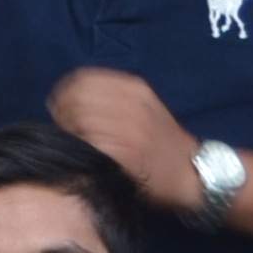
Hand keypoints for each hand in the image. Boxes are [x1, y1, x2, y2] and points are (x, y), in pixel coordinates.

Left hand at [45, 66, 202, 210]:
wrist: (192, 173)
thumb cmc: (160, 143)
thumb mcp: (143, 107)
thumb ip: (111, 98)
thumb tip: (65, 97)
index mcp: (135, 88)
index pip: (83, 79)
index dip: (65, 93)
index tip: (60, 107)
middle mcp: (134, 105)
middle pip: (77, 99)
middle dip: (63, 113)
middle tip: (64, 128)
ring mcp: (131, 129)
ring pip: (80, 122)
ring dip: (69, 132)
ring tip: (75, 143)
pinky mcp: (128, 154)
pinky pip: (90, 145)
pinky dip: (81, 149)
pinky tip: (85, 156)